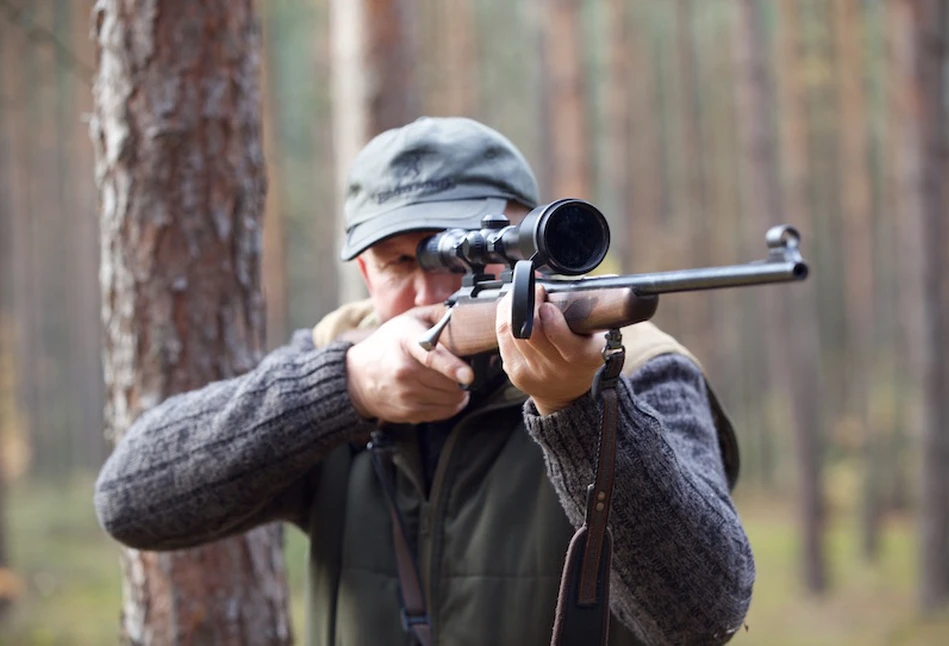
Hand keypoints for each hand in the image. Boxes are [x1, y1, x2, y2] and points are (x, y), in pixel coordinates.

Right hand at [346, 310, 473, 423]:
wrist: (357, 376)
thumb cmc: (387, 344)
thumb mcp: (408, 320)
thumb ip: (437, 314)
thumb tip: (466, 315)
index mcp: (406, 341)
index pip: (431, 356)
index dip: (452, 366)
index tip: (468, 374)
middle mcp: (404, 371)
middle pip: (450, 381)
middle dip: (463, 376)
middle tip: (461, 368)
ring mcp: (405, 395)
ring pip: (451, 399)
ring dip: (459, 390)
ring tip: (450, 379)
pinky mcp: (408, 413)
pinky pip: (444, 412)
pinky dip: (452, 403)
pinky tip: (444, 392)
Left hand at [495, 285, 604, 414]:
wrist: (568, 393)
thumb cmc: (586, 357)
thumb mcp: (602, 337)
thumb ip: (603, 309)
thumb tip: (607, 280)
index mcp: (583, 358)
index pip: (558, 336)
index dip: (549, 316)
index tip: (546, 297)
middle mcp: (556, 368)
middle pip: (529, 332)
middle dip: (526, 304)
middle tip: (533, 290)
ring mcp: (532, 373)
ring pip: (510, 333)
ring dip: (511, 308)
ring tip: (519, 294)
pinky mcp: (514, 372)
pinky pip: (502, 339)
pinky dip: (504, 319)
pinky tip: (510, 309)